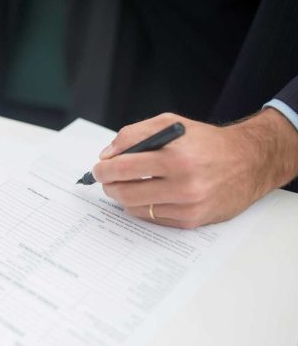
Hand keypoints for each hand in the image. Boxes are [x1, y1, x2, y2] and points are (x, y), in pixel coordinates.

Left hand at [92, 110, 297, 227]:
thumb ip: (134, 134)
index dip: (104, 170)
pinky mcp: (192, 221)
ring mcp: (188, 206)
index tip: (98, 169)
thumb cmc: (206, 142)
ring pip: (136, 208)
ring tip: (126, 186)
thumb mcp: (171, 124)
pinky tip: (148, 196)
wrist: (249, 162)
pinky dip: (143, 207)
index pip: (124, 167)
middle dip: (109, 186)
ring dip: (124, 198)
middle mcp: (184, 184)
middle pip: (125, 192)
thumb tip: (107, 155)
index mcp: (176, 156)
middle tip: (106, 180)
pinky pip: (152, 218)